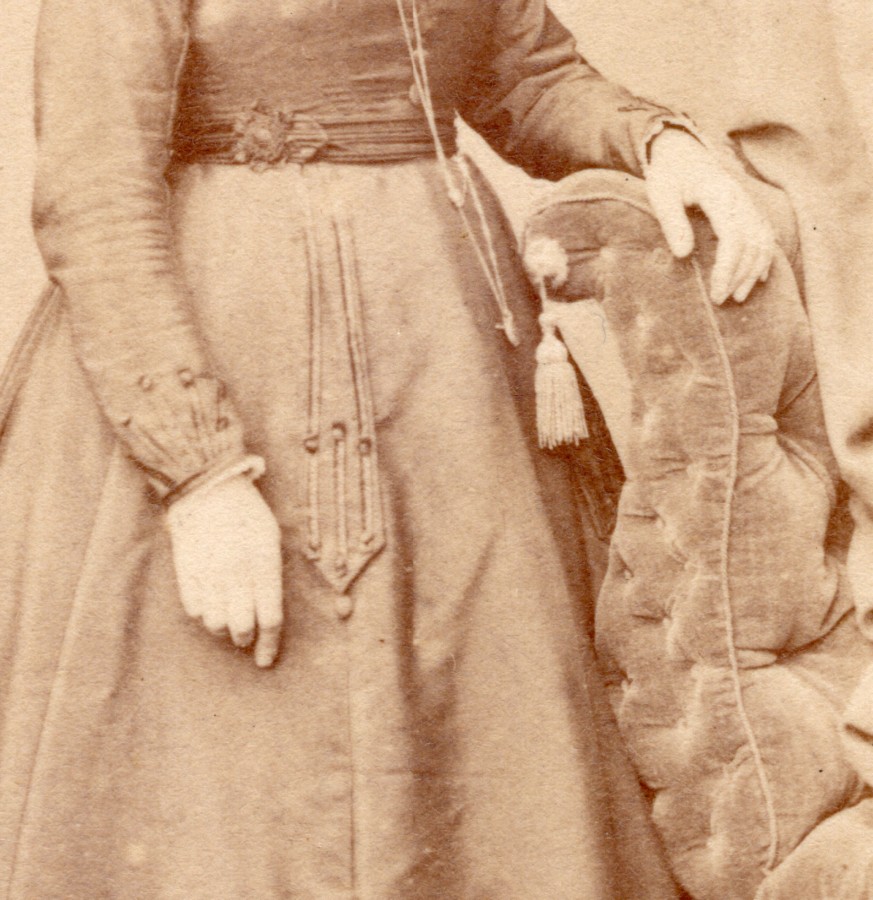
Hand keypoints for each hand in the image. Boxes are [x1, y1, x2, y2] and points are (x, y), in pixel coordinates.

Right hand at [166, 473, 283, 666]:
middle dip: (246, 638)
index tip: (266, 660)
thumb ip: (271, 576)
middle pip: (242, 628)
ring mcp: (208, 575)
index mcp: (263, 565)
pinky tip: (210, 601)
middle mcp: (236, 574)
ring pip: (216, 624)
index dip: (270, 644)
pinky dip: (204, 613)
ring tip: (228, 613)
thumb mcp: (271, 539)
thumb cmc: (246, 512)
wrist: (206, 488)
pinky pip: (194, 610)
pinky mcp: (186, 573)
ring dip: (224, 627)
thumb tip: (268, 613)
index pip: (271, 618)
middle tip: (247, 634)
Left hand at [646, 127, 775, 303]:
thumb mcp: (662, 195)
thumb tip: (683, 254)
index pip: (734, 237)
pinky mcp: (748, 209)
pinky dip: (764, 258)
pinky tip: (759, 278)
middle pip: (752, 243)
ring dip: (754, 271)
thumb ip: (672, 223)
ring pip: (763, 241)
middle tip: (721, 300)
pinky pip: (765, 235)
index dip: (728, 268)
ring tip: (739, 296)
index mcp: (720, 195)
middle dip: (739, 275)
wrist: (681, 150)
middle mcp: (741, 199)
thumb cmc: (668, 175)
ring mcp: (748, 203)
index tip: (716, 292)